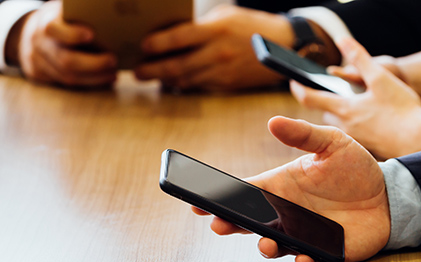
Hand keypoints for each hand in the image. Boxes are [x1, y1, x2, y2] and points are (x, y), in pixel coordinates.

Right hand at [11, 0, 117, 86]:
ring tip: (113, 74)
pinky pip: (65, 85)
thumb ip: (82, 15)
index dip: (73, 34)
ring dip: (94, 78)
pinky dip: (86, 84)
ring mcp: (36, 61)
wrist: (28, 34)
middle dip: (94, 64)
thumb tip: (112, 16)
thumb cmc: (59, 21)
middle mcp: (38, 42)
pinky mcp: (38, 75)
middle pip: (66, 60)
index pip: (55, 29)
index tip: (92, 34)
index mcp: (45, 22)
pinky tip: (102, 80)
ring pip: (67, 77)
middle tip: (113, 61)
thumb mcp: (65, 11)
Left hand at [134, 5, 292, 90]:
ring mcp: (222, 72)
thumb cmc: (251, 26)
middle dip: (154, 70)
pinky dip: (183, 84)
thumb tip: (171, 34)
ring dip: (165, 80)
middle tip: (137, 72)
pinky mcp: (226, 84)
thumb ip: (200, 26)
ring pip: (186, 79)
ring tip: (150, 77)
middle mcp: (218, 53)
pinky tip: (172, 82)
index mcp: (216, 30)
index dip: (158, 43)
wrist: (283, 47)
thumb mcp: (225, 17)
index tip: (143, 46)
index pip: (180, 37)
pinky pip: (199, 85)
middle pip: (178, 65)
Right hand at [194, 116, 389, 261]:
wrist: (389, 195)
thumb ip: (303, 135)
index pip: (243, 193)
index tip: (198, 203)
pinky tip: (304, 256)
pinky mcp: (324, 252)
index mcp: (281, 187)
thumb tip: (273, 121)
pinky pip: (308, 260)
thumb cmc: (356, 168)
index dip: (220, 198)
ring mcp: (302, 234)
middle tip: (220, 226)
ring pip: (274, 245)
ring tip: (265, 242)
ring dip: (265, 246)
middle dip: (231, 225)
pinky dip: (303, 261)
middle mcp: (285, 213)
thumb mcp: (332, 144)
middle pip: (250, 222)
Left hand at [291, 37, 420, 159]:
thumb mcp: (380, 78)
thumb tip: (343, 40)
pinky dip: (359, 129)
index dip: (299, 88)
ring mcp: (356, 142)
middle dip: (328, 103)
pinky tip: (375, 126)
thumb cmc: (402, 110)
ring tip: (358, 108)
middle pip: (328, 114)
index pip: (311, 99)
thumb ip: (360, 59)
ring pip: (342, 127)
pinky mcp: (368, 152)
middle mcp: (345, 128)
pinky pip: (356, 138)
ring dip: (344, 116)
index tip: (294, 81)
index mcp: (345, 110)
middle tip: (334, 95)